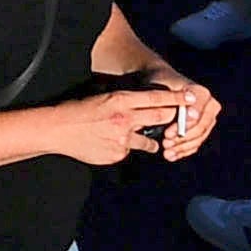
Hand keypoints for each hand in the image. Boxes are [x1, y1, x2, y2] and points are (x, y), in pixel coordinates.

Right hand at [47, 87, 178, 166]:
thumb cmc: (79, 110)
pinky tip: (111, 144)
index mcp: (121, 100)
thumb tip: (146, 103)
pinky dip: (126, 149)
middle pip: (160, 118)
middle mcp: (125, 119)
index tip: (192, 97)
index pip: (157, 98)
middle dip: (170, 119)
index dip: (177, 98)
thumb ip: (126, 101)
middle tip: (177, 120)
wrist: (58, 129)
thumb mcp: (103, 96)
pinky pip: (130, 152)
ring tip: (139, 139)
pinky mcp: (117, 155)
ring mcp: (122, 139)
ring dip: (150, 141)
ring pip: (150, 142)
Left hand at [139, 67, 217, 162]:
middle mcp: (209, 106)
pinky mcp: (203, 129)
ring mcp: (208, 119)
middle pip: (200, 128)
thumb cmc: (161, 83)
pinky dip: (184, 151)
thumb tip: (183, 114)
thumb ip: (171, 98)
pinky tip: (172, 155)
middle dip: (182, 138)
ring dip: (182, 147)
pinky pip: (196, 143)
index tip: (169, 133)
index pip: (196, 113)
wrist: (162, 83)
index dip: (184, 125)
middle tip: (165, 142)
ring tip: (166, 151)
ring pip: (198, 138)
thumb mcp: (162, 86)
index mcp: (201, 93)